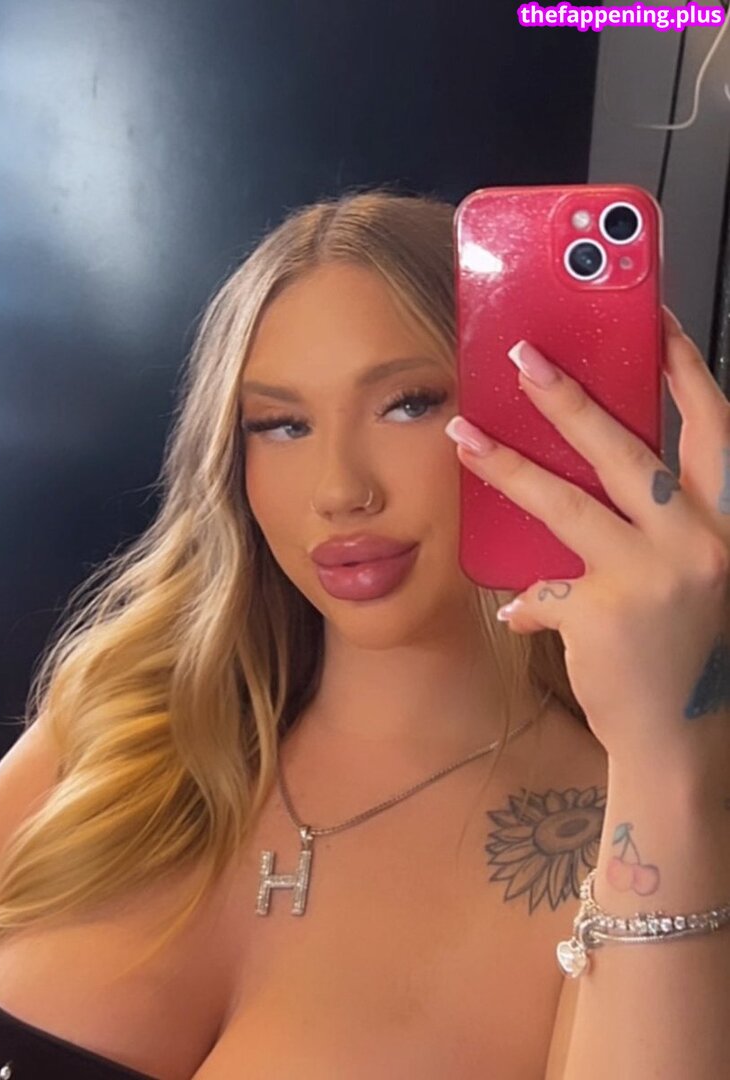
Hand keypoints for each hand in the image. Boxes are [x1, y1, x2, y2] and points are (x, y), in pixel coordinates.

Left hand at [444, 309, 729, 775]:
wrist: (686, 739)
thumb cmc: (690, 649)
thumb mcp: (697, 571)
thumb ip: (659, 523)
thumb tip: (583, 473)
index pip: (713, 425)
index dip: (683, 367)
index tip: (651, 318)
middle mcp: (704, 539)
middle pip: (627, 449)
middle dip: (571, 397)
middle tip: (524, 356)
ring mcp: (655, 575)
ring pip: (566, 502)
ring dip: (508, 465)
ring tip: (463, 432)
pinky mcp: (606, 612)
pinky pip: (545, 585)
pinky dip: (529, 596)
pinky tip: (518, 609)